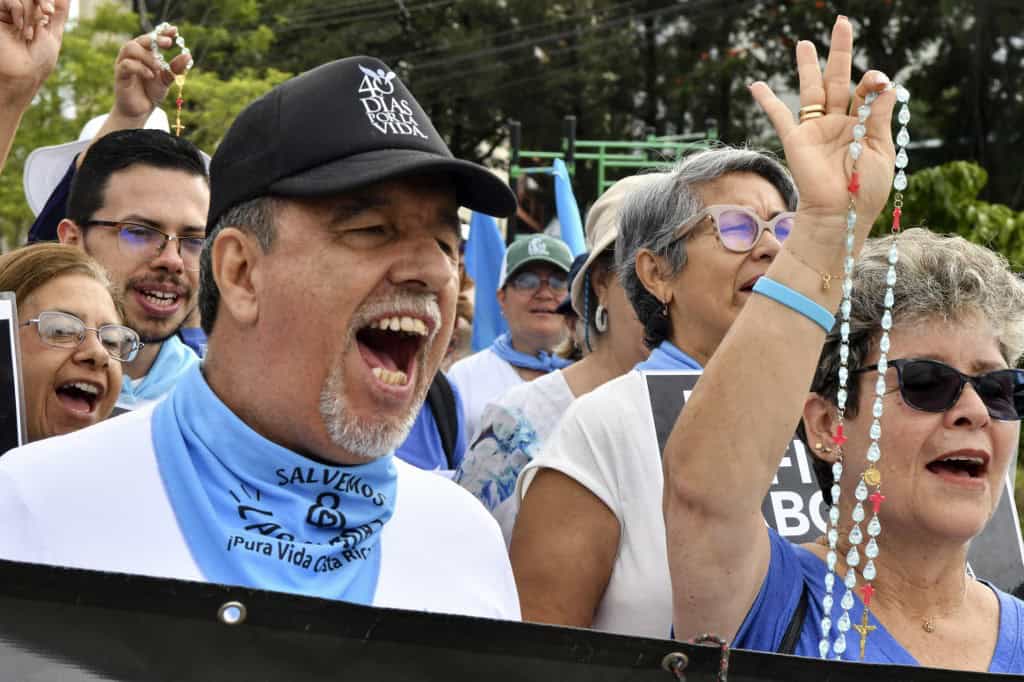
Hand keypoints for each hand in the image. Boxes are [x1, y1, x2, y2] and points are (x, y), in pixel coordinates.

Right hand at [0, 0, 67, 106]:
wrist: (22, 72)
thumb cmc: (39, 58)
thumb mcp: (54, 33)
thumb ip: (59, 12)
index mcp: (35, 15)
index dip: (47, 0)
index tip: (49, 12)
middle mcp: (20, 11)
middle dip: (41, 1)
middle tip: (45, 15)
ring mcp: (7, 12)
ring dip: (29, 14)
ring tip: (28, 33)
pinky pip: (8, 0)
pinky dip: (17, 11)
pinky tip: (18, 27)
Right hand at [111, 24, 191, 121]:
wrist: (140, 110)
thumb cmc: (152, 92)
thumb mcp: (167, 79)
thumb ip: (176, 68)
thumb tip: (188, 55)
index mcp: (145, 53)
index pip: (152, 38)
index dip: (162, 32)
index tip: (175, 30)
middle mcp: (133, 55)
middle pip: (140, 39)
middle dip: (154, 39)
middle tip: (169, 43)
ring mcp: (124, 63)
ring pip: (130, 48)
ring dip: (147, 55)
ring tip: (159, 66)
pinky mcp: (120, 74)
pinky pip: (126, 64)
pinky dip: (140, 68)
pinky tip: (151, 75)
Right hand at [750, 17, 896, 233]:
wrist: (840, 213)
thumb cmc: (865, 189)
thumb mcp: (881, 150)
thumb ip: (879, 116)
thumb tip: (885, 83)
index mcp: (863, 124)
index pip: (866, 90)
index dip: (872, 81)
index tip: (877, 80)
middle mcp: (838, 122)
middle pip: (838, 79)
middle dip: (840, 51)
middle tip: (842, 22)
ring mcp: (815, 129)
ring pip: (811, 90)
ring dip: (807, 66)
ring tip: (804, 44)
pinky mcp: (796, 140)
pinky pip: (778, 116)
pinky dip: (766, 100)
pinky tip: (755, 84)